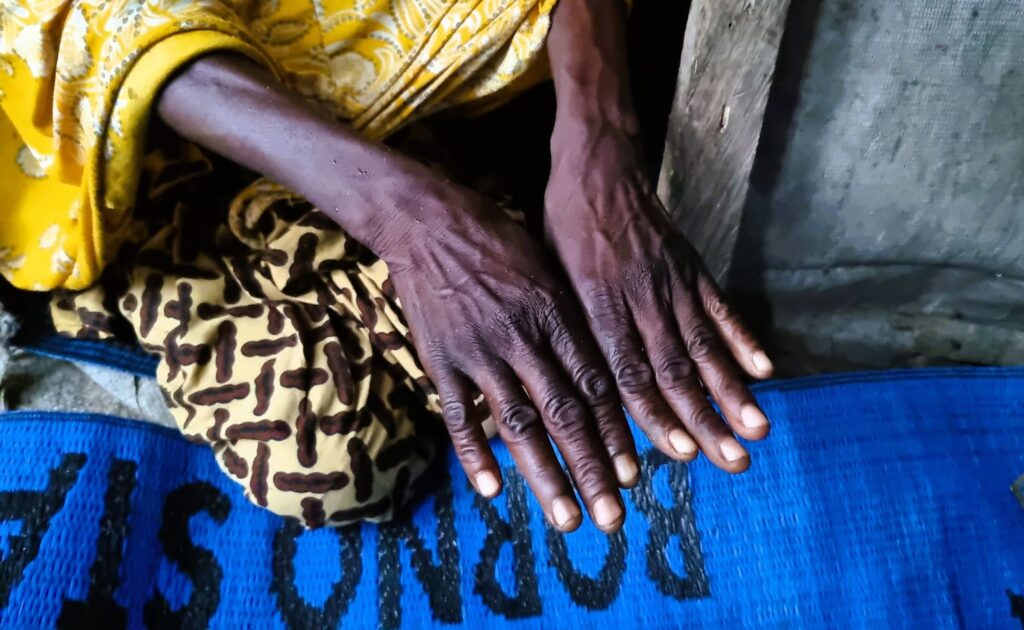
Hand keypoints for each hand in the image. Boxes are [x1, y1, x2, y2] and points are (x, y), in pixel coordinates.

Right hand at [385, 184, 638, 532]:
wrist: (427, 218)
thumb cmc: (497, 240)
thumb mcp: (547, 269)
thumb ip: (570, 320)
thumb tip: (597, 368)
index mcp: (556, 314)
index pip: (595, 385)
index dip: (616, 433)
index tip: (636, 474)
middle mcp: (524, 338)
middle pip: (565, 414)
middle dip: (592, 469)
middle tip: (614, 518)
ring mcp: (479, 351)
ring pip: (518, 424)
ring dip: (545, 476)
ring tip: (567, 518)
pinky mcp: (441, 359)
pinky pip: (459, 415)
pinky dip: (475, 454)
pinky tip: (492, 490)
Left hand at [545, 130, 773, 472]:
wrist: (596, 168)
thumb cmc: (562, 231)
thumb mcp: (551, 282)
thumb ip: (571, 335)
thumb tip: (574, 395)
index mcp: (598, 305)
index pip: (629, 373)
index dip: (655, 416)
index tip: (679, 455)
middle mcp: (640, 298)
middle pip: (675, 370)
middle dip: (705, 421)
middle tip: (731, 463)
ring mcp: (672, 283)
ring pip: (705, 346)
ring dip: (732, 392)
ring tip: (757, 430)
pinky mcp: (691, 267)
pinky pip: (721, 307)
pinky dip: (743, 339)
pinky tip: (764, 370)